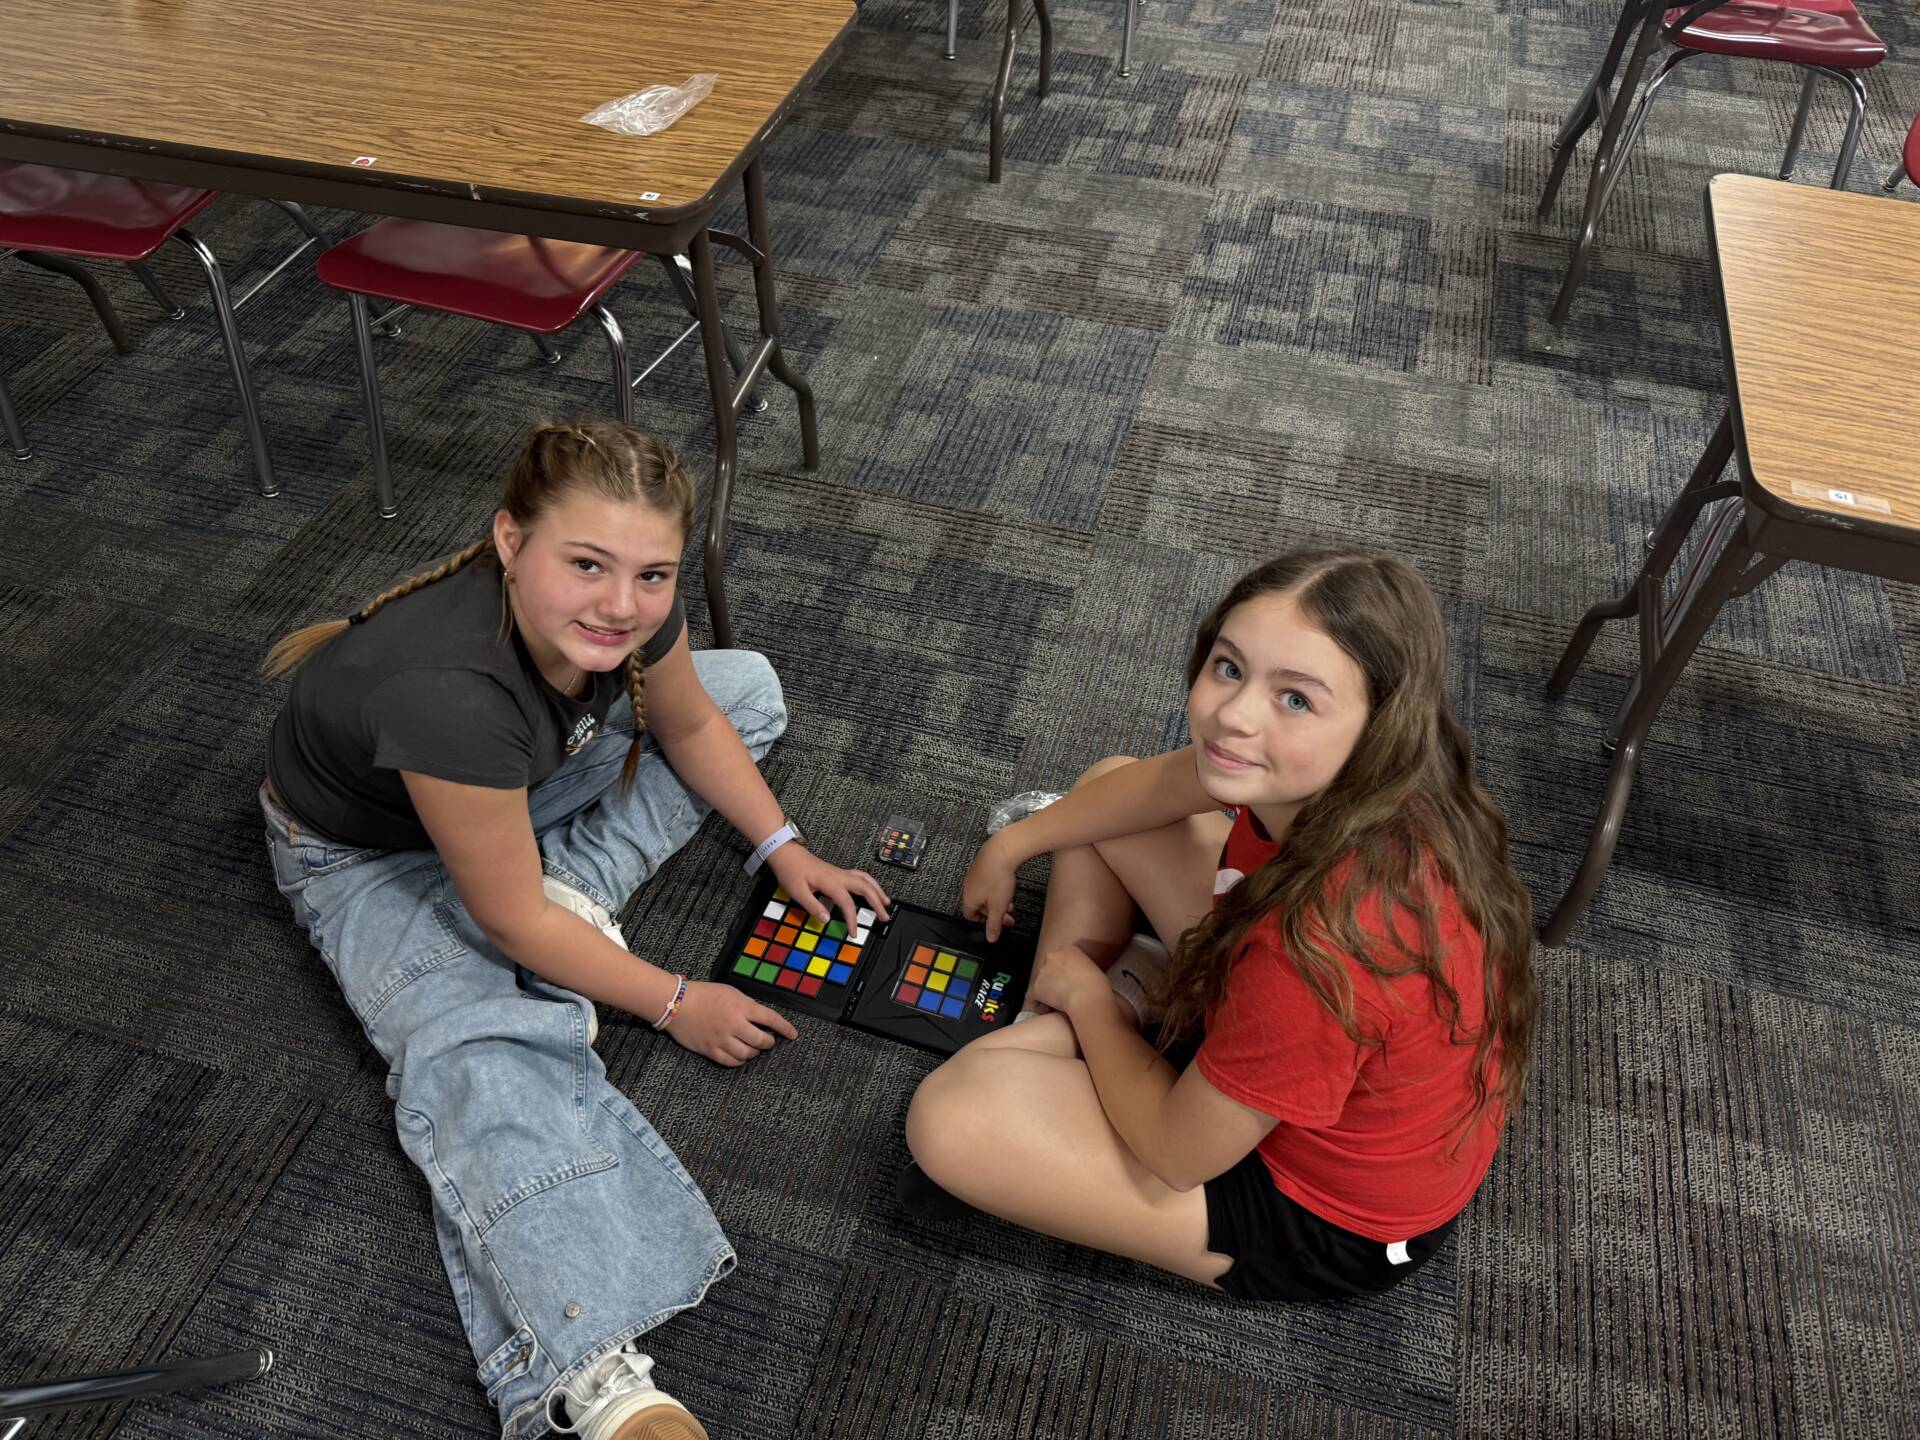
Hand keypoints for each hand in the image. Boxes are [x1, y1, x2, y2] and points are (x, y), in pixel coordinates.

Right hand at [667, 979, 799, 1065]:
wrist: (676, 1003)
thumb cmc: (703, 994)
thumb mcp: (730, 992)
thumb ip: (747, 1005)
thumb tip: (761, 1018)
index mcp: (742, 1006)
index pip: (771, 1019)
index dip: (785, 1029)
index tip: (793, 1035)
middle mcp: (735, 1024)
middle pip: (762, 1041)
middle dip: (769, 1042)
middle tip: (768, 1041)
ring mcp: (722, 1039)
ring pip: (748, 1054)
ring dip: (754, 1052)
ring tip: (753, 1048)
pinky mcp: (710, 1050)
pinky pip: (731, 1062)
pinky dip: (739, 1061)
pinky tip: (740, 1056)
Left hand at [767, 843, 890, 930]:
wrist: (786, 853)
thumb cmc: (790, 872)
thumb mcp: (797, 892)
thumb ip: (813, 906)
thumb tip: (827, 920)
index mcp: (831, 882)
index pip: (848, 903)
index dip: (853, 919)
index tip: (854, 933)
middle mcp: (840, 876)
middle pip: (865, 887)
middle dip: (877, 902)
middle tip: (885, 916)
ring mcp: (840, 872)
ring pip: (866, 879)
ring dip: (878, 890)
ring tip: (886, 903)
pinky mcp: (838, 872)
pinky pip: (860, 876)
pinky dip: (870, 883)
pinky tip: (872, 889)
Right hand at [961, 832, 1019, 941]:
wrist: (1002, 851)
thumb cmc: (997, 877)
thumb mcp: (998, 907)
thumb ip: (994, 924)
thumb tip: (990, 938)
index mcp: (969, 898)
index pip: (969, 916)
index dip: (982, 922)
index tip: (993, 924)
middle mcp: (968, 886)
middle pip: (979, 905)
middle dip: (993, 912)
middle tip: (1007, 916)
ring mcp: (974, 875)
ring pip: (984, 893)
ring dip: (997, 900)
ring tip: (1009, 901)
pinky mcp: (982, 865)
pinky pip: (987, 882)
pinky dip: (996, 888)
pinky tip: (1007, 886)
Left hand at [1027, 945, 1108, 1018]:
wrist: (1088, 996)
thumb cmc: (1096, 985)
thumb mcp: (1092, 968)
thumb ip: (1080, 968)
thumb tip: (1079, 978)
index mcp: (1068, 949)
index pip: (1058, 959)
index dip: (1062, 972)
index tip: (1068, 982)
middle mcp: (1052, 956)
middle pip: (1048, 969)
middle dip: (1052, 980)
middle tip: (1063, 993)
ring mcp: (1043, 971)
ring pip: (1040, 983)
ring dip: (1046, 993)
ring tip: (1058, 1004)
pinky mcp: (1037, 987)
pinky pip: (1032, 998)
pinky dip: (1038, 1005)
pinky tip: (1046, 1010)